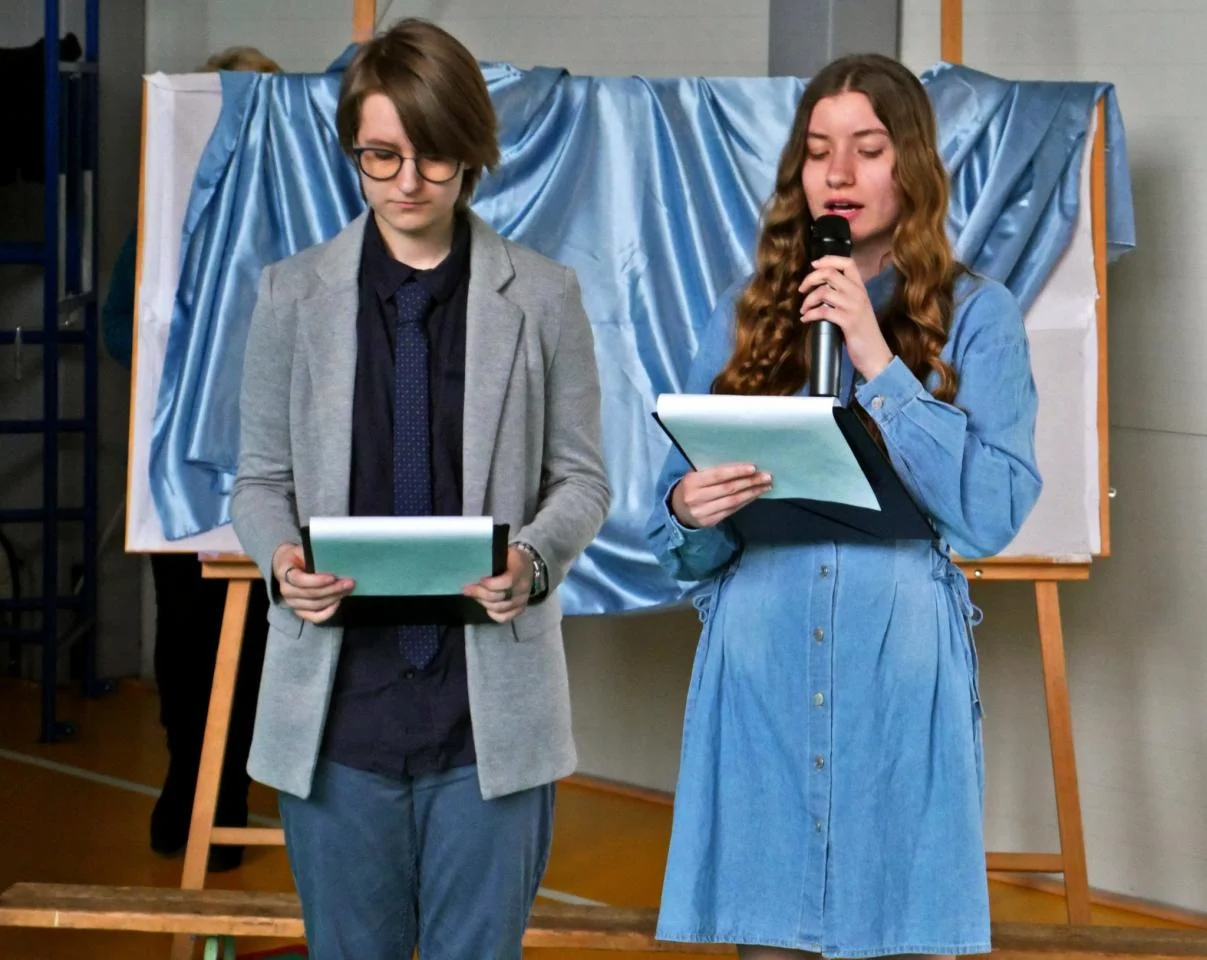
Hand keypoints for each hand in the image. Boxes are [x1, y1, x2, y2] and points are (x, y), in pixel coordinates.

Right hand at [271, 542, 354, 624]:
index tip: (332, 577)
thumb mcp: (301, 550)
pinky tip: (338, 602)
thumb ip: (313, 554)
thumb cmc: (297, 557)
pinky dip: (328, 612)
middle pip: (310, 594)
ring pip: (315, 605)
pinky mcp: (300, 612)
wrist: (285, 567)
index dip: (316, 580)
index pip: (299, 580)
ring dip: (333, 598)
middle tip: (349, 583)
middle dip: (332, 589)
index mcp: (284, 572)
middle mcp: (286, 590)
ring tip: (347, 590)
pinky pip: (315, 617)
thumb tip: (334, 557)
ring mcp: (292, 603)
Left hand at [463, 546, 533, 623]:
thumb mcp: (504, 552)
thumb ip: (492, 559)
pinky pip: (505, 617)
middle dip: (480, 594)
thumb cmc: (511, 558)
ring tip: (474, 596)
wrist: (527, 565)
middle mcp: (524, 587)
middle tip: (467, 589)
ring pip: (500, 608)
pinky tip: (486, 606)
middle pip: (500, 597)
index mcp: (520, 570)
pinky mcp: (520, 609)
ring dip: (484, 603)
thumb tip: (471, 566)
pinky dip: (493, 614)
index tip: (479, 580)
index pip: (508, 581)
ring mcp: (523, 600)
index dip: (491, 584)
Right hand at [670, 464, 772, 529]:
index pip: (717, 476)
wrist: (677, 511)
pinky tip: (755, 495)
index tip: (753, 468)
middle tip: (766, 476)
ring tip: (766, 486)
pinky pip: (732, 510)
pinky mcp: (710, 522)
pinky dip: (745, 502)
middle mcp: (696, 498)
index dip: (736, 472)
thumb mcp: (694, 475)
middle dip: (750, 482)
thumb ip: (712, 471)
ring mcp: (703, 512)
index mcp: (691, 482)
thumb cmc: (690, 487)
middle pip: (728, 489)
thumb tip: (740, 465)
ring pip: (733, 502)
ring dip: (752, 493)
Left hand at [799, 255, 893, 381]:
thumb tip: (821, 287)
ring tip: (803, 310)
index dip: (828, 260)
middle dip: (810, 278)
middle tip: (802, 289)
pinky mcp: (848, 322)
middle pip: (830, 273)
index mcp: (861, 288)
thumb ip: (843, 295)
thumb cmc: (862, 332)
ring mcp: (854, 307)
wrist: (875, 354)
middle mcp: (858, 294)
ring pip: (823, 292)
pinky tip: (806, 319)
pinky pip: (823, 312)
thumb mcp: (856, 308)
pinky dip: (810, 315)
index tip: (814, 265)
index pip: (847, 262)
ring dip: (807, 300)